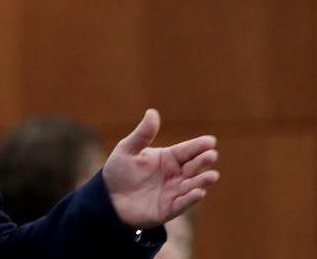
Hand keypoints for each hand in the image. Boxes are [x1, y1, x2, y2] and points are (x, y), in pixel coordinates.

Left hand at [103, 109, 219, 228]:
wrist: (108, 198)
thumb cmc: (119, 171)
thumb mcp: (127, 149)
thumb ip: (142, 134)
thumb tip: (152, 112)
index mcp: (168, 158)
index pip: (187, 150)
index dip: (199, 145)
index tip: (210, 141)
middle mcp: (175, 174)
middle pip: (194, 166)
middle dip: (204, 161)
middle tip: (211, 155)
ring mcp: (174, 192)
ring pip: (193, 185)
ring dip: (202, 180)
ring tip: (211, 175)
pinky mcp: (168, 209)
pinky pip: (182, 204)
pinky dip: (191, 199)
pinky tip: (198, 192)